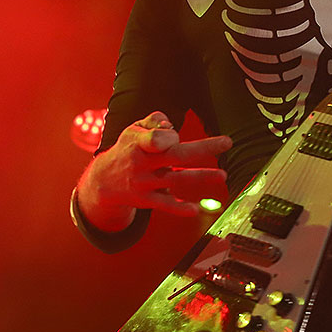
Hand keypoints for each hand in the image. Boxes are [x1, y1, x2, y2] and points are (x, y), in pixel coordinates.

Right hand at [81, 111, 232, 222]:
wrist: (103, 181)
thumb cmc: (127, 148)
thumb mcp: (134, 129)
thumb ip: (154, 121)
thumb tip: (171, 127)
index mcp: (138, 143)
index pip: (157, 138)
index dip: (169, 135)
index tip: (175, 133)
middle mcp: (142, 163)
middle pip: (176, 155)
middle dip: (204, 148)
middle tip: (227, 142)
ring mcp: (145, 183)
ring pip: (176, 180)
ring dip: (201, 177)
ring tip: (223, 175)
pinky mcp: (147, 200)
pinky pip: (165, 205)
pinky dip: (179, 208)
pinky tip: (195, 210)